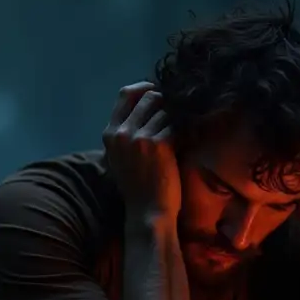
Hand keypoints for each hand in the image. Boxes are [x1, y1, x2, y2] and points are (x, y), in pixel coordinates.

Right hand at [103, 82, 179, 219]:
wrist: (147, 212)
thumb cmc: (136, 189)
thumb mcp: (120, 158)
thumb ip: (126, 134)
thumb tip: (144, 109)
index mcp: (110, 133)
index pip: (125, 94)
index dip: (144, 87)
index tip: (158, 92)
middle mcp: (123, 132)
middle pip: (148, 97)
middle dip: (166, 101)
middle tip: (178, 110)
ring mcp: (140, 137)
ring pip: (165, 110)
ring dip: (177, 116)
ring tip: (185, 125)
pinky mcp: (159, 144)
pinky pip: (176, 125)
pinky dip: (185, 129)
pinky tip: (189, 136)